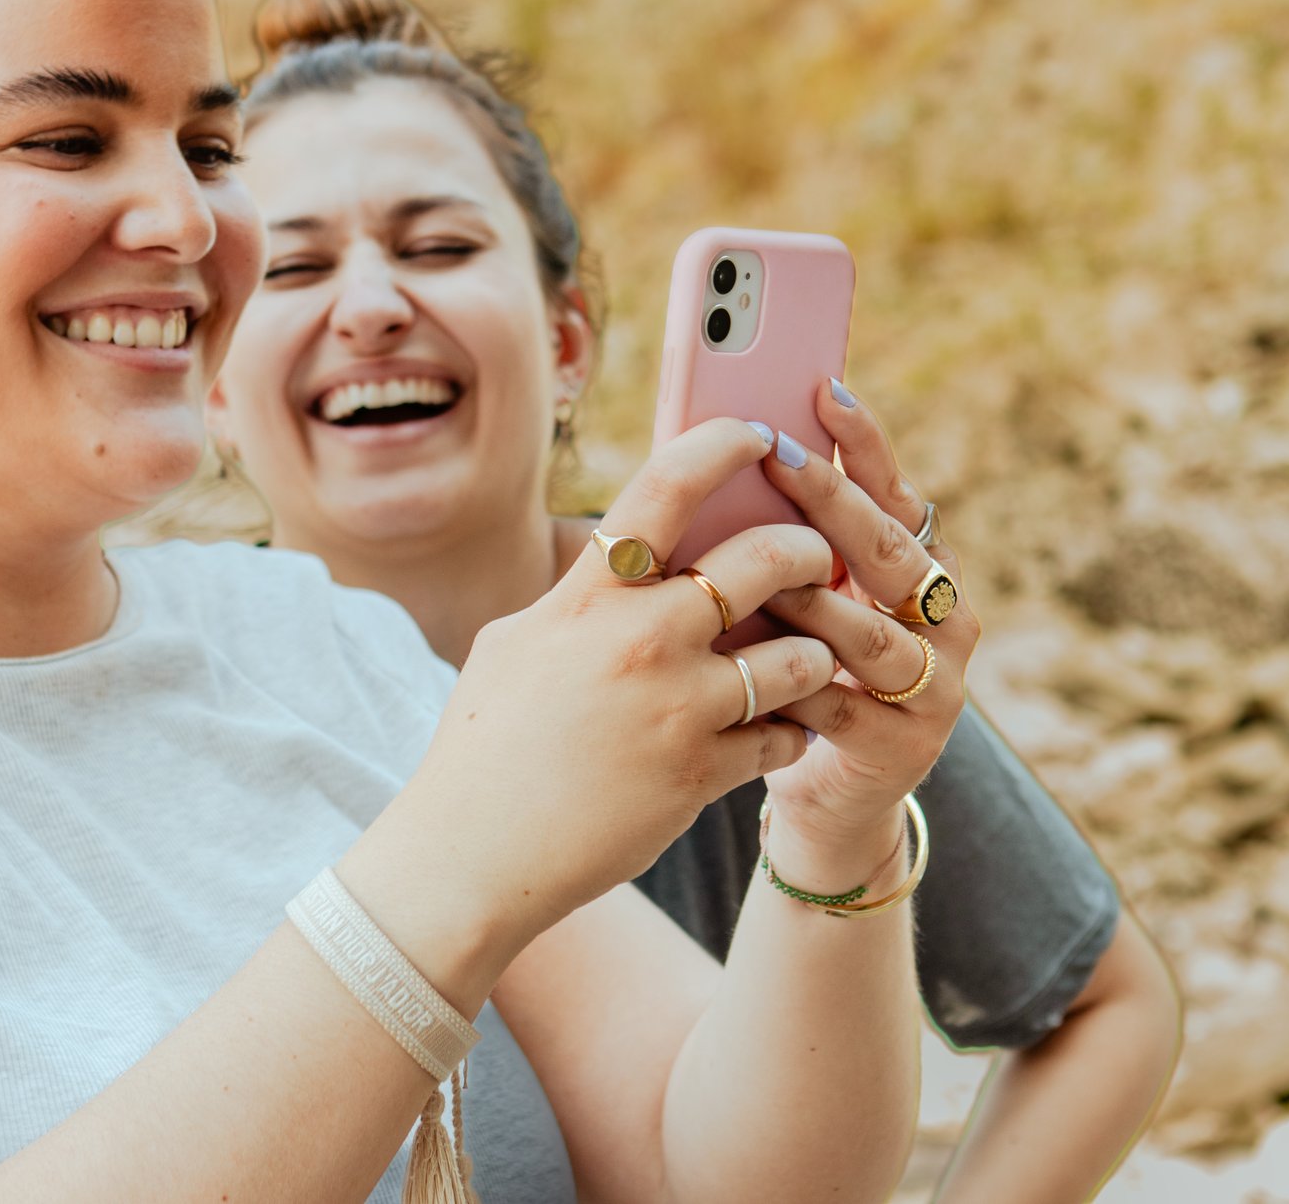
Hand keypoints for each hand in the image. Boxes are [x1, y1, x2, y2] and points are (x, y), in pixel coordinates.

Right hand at [402, 417, 845, 936]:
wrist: (471, 857)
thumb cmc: (486, 745)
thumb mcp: (518, 643)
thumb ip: (581, 597)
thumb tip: (629, 554)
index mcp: (586, 597)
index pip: (667, 487)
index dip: (725, 445)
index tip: (761, 432)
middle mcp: (638, 640)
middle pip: (766, 559)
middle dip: (810, 551)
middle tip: (817, 559)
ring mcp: (676, 710)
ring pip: (800, 655)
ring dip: (814, 653)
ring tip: (801, 661)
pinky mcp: (700, 776)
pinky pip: (785, 736)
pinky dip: (790, 732)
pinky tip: (774, 735)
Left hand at [756, 379, 979, 883]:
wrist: (822, 797)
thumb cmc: (795, 674)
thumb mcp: (798, 601)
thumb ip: (785, 544)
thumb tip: (719, 453)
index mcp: (921, 571)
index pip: (896, 492)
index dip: (863, 443)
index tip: (824, 388)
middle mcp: (945, 620)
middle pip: (887, 550)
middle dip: (832, 500)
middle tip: (780, 456)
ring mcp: (933, 686)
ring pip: (869, 632)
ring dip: (813, 601)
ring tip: (761, 571)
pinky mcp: (904, 748)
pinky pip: (839, 706)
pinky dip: (790, 685)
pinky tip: (746, 667)